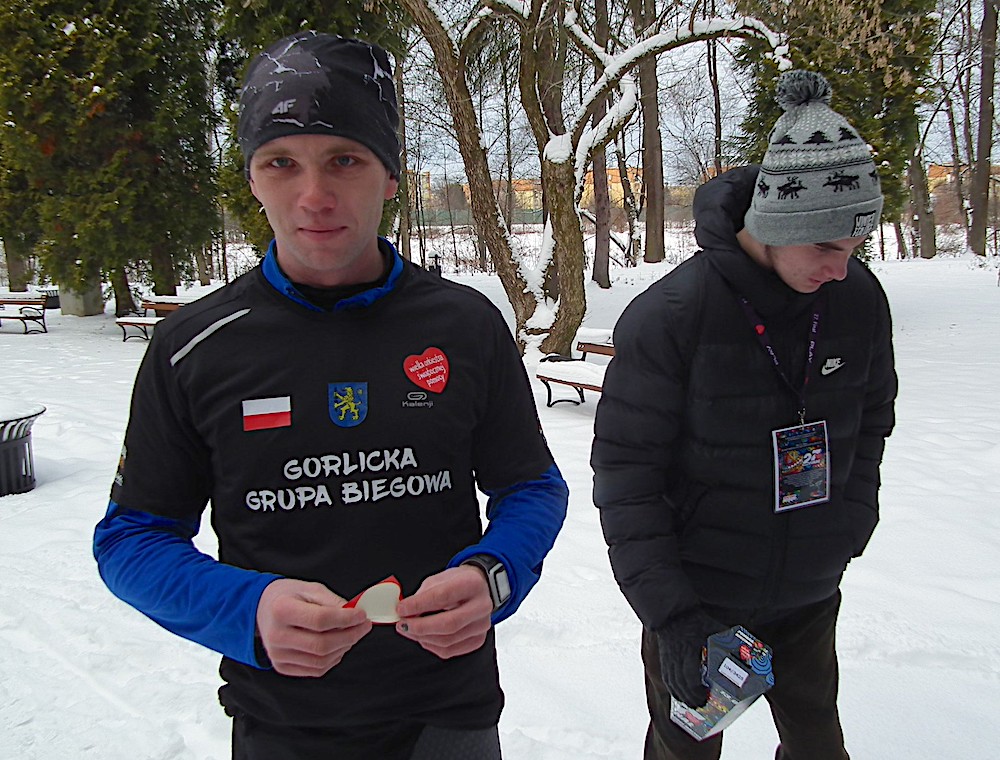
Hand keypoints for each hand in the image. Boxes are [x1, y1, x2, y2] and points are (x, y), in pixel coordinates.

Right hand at [256, 578, 371, 676]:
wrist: (261, 609)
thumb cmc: (287, 596)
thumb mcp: (310, 588)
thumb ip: (332, 601)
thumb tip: (354, 614)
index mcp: (282, 610)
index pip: (320, 620)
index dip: (346, 619)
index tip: (362, 615)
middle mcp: (277, 636)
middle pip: (322, 644)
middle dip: (350, 636)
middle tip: (364, 626)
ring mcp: (278, 655)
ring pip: (321, 661)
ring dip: (344, 648)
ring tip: (352, 634)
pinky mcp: (282, 667)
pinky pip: (315, 670)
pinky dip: (333, 659)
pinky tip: (338, 646)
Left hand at [394, 565, 492, 658]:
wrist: (478, 590)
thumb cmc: (457, 583)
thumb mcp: (439, 579)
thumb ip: (422, 595)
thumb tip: (405, 612)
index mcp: (472, 584)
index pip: (443, 596)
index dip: (419, 605)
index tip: (401, 609)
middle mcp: (481, 606)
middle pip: (449, 623)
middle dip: (420, 626)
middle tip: (402, 624)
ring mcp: (481, 625)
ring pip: (447, 640)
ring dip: (422, 637)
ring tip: (409, 629)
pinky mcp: (477, 640)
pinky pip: (449, 650)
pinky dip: (431, 645)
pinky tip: (423, 637)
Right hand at [656, 608, 725, 707]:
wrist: (673, 613)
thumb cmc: (696, 621)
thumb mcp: (714, 628)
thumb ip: (727, 641)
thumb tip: (748, 651)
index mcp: (688, 650)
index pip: (689, 675)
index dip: (696, 689)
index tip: (706, 696)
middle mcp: (676, 658)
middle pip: (680, 684)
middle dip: (691, 698)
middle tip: (703, 705)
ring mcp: (668, 659)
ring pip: (672, 684)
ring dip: (682, 697)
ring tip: (693, 704)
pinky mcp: (664, 660)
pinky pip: (667, 679)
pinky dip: (673, 690)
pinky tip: (680, 695)